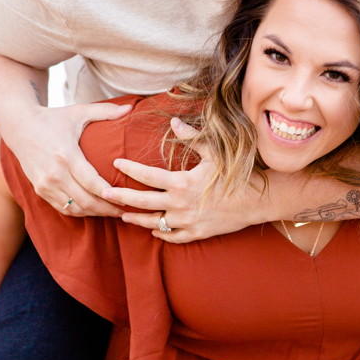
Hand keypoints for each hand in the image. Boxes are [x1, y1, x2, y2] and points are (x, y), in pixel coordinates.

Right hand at [4, 102, 132, 215]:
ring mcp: (45, 184)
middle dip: (106, 208)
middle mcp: (54, 173)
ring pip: (74, 208)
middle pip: (85, 200)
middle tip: (123, 210)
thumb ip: (105, 110)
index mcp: (66, 155)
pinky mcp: (40, 189)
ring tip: (112, 212)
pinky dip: (79, 212)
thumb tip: (130, 107)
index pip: (92, 182)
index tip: (126, 197)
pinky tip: (93, 210)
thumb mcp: (78, 111)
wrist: (19, 126)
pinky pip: (63, 208)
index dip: (110, 194)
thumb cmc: (53, 118)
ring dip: (94, 213)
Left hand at [103, 118, 263, 241]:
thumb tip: (173, 122)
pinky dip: (159, 234)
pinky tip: (152, 230)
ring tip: (122, 215)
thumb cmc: (235, 173)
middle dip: (120, 198)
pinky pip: (171, 237)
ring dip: (136, 219)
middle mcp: (179, 205)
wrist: (256, 201)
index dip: (128, 169)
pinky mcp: (195, 234)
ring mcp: (186, 222)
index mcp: (181, 183)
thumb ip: (191, 137)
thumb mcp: (214, 152)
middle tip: (103, 194)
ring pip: (153, 224)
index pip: (146, 176)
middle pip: (141, 203)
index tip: (115, 163)